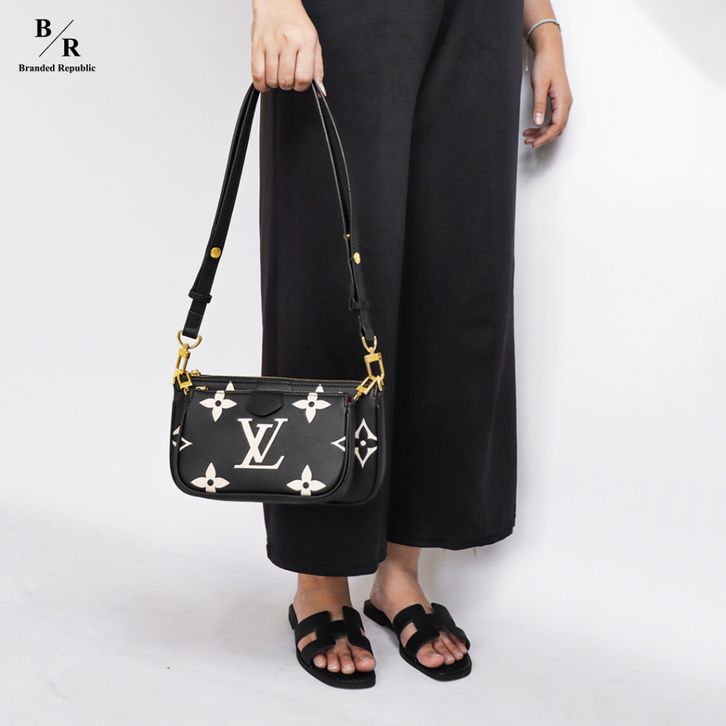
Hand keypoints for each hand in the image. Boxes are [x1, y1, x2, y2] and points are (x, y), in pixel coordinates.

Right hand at [251, 0, 324, 92]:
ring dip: (275, 84)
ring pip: (272, 80)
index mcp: (305, 41)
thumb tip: (320, 89)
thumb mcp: (313, 42)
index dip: (302, 86)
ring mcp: (271, 44)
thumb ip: (317, 67)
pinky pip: (257, 75)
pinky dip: (262, 84)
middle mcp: (288, 42)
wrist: (277, 4)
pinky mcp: (257, 46)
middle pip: (286, 81)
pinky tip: (266, 80)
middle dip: (288, 85)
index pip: (304, 77)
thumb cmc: (295, 23)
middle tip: (289, 77)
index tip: (300, 82)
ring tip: (278, 74)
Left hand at [523, 26, 572, 148]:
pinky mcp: (558, 101)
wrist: (550, 51)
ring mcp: (563, 102)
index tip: (535, 143)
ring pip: (554, 125)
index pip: (557, 126)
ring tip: (528, 136)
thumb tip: (538, 122)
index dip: (545, 137)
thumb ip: (539, 105)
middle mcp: (565, 103)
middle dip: (543, 137)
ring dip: (542, 132)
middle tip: (529, 141)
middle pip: (556, 128)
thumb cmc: (546, 64)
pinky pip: (553, 119)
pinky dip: (543, 125)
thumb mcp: (540, 85)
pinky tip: (533, 126)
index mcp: (563, 100)